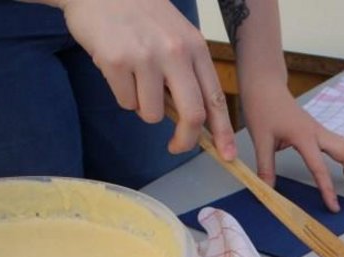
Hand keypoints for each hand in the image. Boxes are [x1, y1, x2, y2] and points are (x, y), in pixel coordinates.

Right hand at [55, 0, 237, 159]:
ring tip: (134, 78)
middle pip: (192, 115)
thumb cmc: (139, 15)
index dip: (223, 131)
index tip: (227, 155)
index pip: (215, 97)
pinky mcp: (116, 62)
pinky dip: (122, 94)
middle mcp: (174, 51)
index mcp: (194, 46)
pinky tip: (117, 67)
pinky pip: (125, 103)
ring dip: (142, 107)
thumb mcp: (175, 35)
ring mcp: (145, 57)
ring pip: (151, 114)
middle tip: (175, 146)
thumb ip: (187, 72)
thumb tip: (195, 119)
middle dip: (185, 140)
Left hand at [240, 82, 343, 211]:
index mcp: (303, 136)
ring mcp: (321, 130)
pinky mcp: (319, 131)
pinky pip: (342, 145)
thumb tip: (267, 192)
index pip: (320, 168)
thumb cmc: (262, 109)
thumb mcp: (260, 140)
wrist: (265, 86)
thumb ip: (265, 168)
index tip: (334, 207)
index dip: (328, 190)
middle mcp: (318, 132)